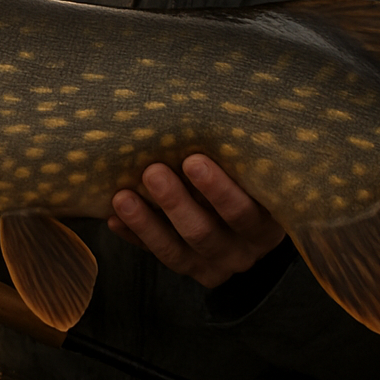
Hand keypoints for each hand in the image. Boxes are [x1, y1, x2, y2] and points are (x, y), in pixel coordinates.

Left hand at [107, 154, 286, 287]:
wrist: (252, 222)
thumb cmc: (252, 181)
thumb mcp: (257, 174)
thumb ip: (240, 157)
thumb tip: (208, 110)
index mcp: (265, 226)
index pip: (244, 212)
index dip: (218, 190)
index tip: (193, 160)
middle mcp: (241, 251)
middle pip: (205, 233)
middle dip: (175, 203)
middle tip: (153, 172)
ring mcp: (213, 265)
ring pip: (176, 250)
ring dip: (147, 222)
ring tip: (122, 197)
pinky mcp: (189, 269)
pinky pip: (158, 256)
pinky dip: (136, 236)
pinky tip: (114, 217)